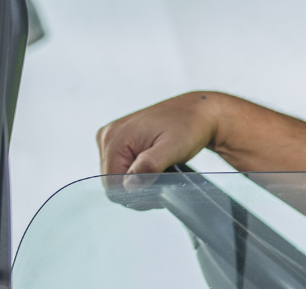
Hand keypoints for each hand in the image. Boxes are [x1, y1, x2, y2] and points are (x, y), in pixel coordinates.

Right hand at [97, 91, 227, 197]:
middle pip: (112, 181)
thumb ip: (150, 165)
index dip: (134, 193)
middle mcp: (107, 136)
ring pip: (117, 176)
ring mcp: (111, 137)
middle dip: (137, 187)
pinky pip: (122, 166)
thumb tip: (130, 185)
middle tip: (162, 179)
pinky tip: (154, 166)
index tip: (158, 188)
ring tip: (160, 170)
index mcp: (115, 138)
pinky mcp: (119, 140)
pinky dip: (138, 172)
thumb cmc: (189, 126)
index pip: (112, 184)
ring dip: (138, 180)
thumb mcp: (174, 147)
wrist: (198, 112)